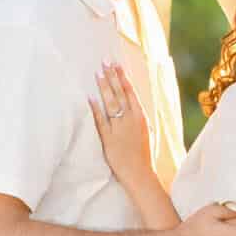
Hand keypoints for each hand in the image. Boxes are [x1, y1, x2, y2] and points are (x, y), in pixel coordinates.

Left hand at [90, 61, 153, 187]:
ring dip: (104, 88)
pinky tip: (90, 98)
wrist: (140, 173)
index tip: (116, 65)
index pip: (131, 92)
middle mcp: (131, 119)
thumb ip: (138, 117)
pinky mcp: (110, 139)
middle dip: (112, 76)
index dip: (122, 77)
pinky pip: (101, 121)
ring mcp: (120, 128)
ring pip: (111, 103)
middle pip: (120, 93)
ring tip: (97, 74)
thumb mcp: (145, 131)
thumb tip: (132, 103)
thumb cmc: (143, 154)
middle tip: (104, 62)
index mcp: (141, 116)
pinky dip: (96, 109)